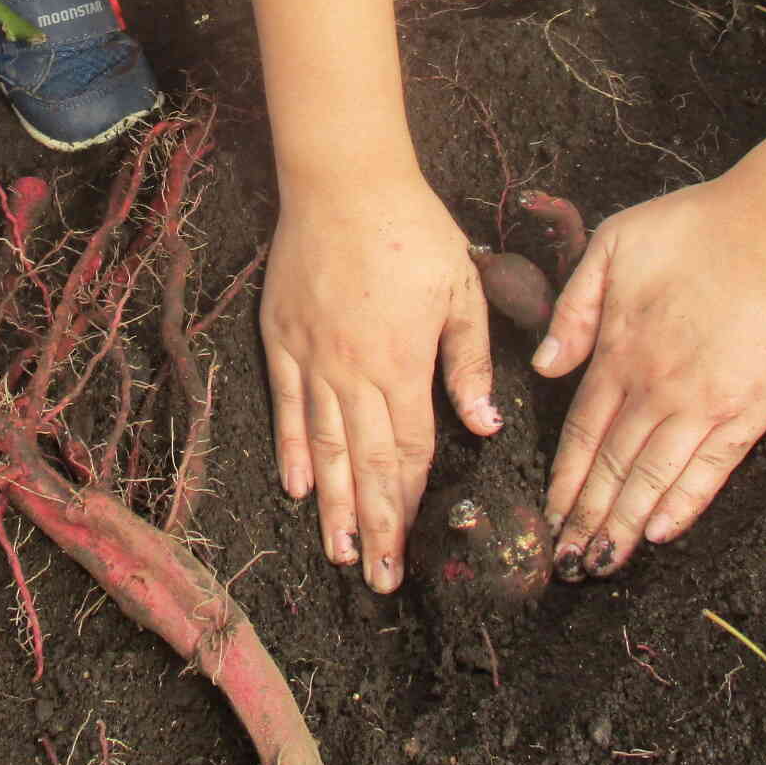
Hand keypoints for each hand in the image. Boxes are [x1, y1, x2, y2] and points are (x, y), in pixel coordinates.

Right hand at [260, 177, 500, 592]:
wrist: (343, 183)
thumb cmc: (413, 231)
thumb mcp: (462, 291)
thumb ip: (470, 362)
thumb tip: (484, 425)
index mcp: (402, 364)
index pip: (408, 450)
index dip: (409, 503)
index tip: (412, 548)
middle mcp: (353, 373)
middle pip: (364, 464)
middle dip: (373, 527)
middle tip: (379, 581)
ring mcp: (311, 359)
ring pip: (322, 448)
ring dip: (331, 506)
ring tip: (339, 554)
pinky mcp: (281, 340)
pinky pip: (287, 406)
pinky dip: (292, 449)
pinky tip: (295, 487)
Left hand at [531, 176, 765, 579]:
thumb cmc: (696, 229)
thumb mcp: (612, 246)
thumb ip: (575, 308)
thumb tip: (545, 365)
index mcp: (618, 353)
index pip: (581, 432)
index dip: (563, 480)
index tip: (546, 516)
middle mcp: (655, 389)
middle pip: (612, 467)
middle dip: (586, 519)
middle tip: (566, 563)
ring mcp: (705, 405)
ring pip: (653, 479)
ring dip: (625, 525)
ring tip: (602, 563)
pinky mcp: (752, 412)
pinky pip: (711, 470)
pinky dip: (683, 505)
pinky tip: (661, 533)